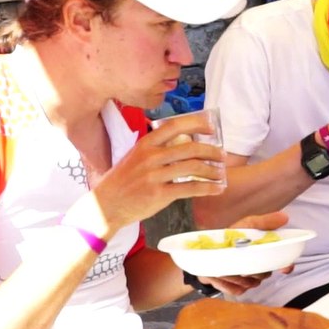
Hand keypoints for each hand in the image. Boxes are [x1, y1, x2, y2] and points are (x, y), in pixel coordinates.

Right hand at [84, 114, 226, 235]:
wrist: (106, 205)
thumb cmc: (123, 181)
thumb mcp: (134, 157)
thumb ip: (156, 150)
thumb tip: (184, 144)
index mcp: (145, 144)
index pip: (175, 126)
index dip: (196, 124)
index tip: (211, 128)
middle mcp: (150, 157)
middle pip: (189, 148)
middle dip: (211, 151)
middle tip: (222, 155)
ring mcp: (154, 176)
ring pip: (192, 168)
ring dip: (212, 170)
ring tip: (221, 173)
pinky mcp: (159, 194)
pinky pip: (190, 189)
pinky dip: (207, 188)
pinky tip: (217, 188)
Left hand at [198, 211, 291, 295]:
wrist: (208, 250)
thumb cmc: (231, 236)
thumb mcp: (248, 224)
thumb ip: (265, 222)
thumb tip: (284, 217)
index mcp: (267, 254)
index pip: (284, 263)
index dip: (286, 265)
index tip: (284, 267)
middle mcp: (261, 269)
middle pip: (265, 274)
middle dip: (252, 267)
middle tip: (238, 258)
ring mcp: (250, 281)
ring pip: (250, 283)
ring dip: (237, 274)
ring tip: (225, 264)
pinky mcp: (237, 289)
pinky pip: (237, 290)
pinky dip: (228, 282)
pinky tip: (221, 274)